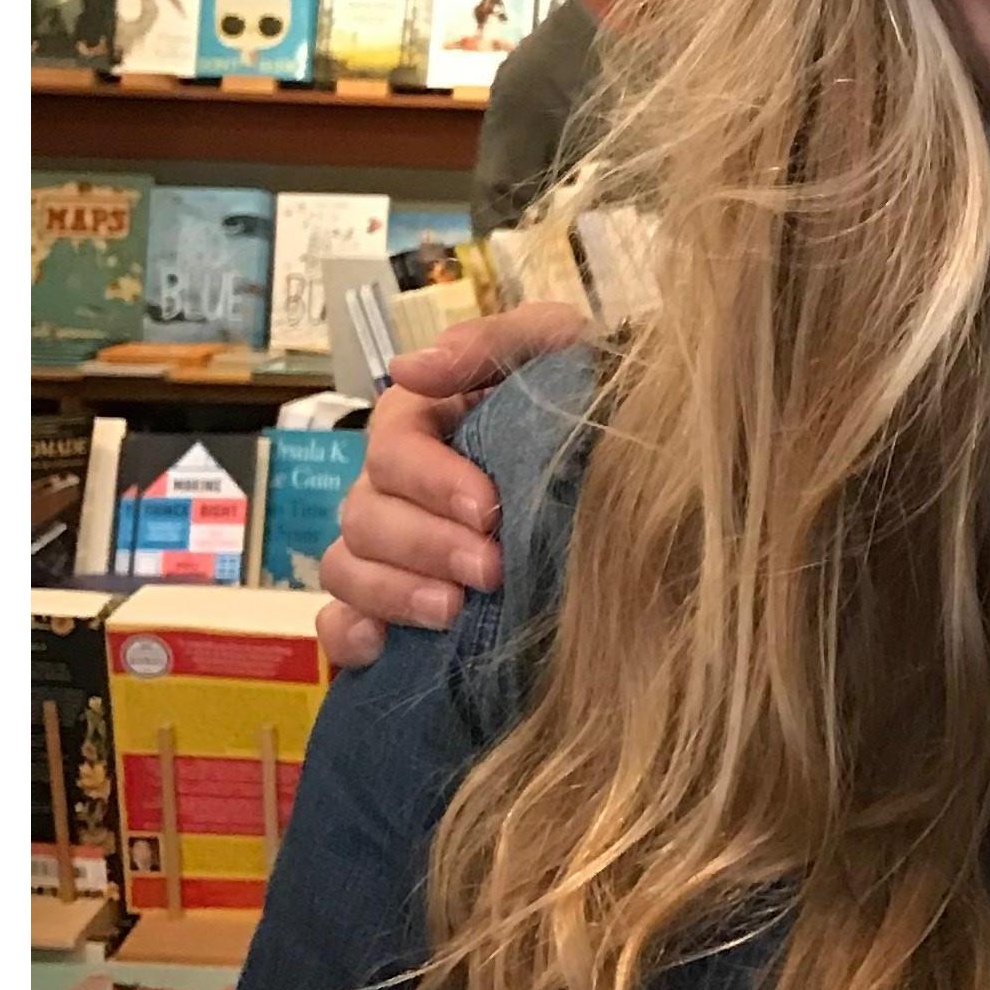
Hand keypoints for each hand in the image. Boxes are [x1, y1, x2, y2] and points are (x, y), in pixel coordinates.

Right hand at [307, 305, 582, 670]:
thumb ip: (494, 342)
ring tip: (453, 611)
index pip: (393, 447)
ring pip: (346, 568)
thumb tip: (410, 367)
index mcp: (426, 422)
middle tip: (491, 570)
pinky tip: (383, 647)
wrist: (650, 477)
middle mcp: (398, 488)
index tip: (488, 508)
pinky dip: (349, 635)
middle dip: (425, 544)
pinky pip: (339, 625)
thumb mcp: (561, 348)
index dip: (431, 479)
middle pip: (365, 514)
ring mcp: (392, 550)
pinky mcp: (396, 608)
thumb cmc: (595, 403)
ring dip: (392, 591)